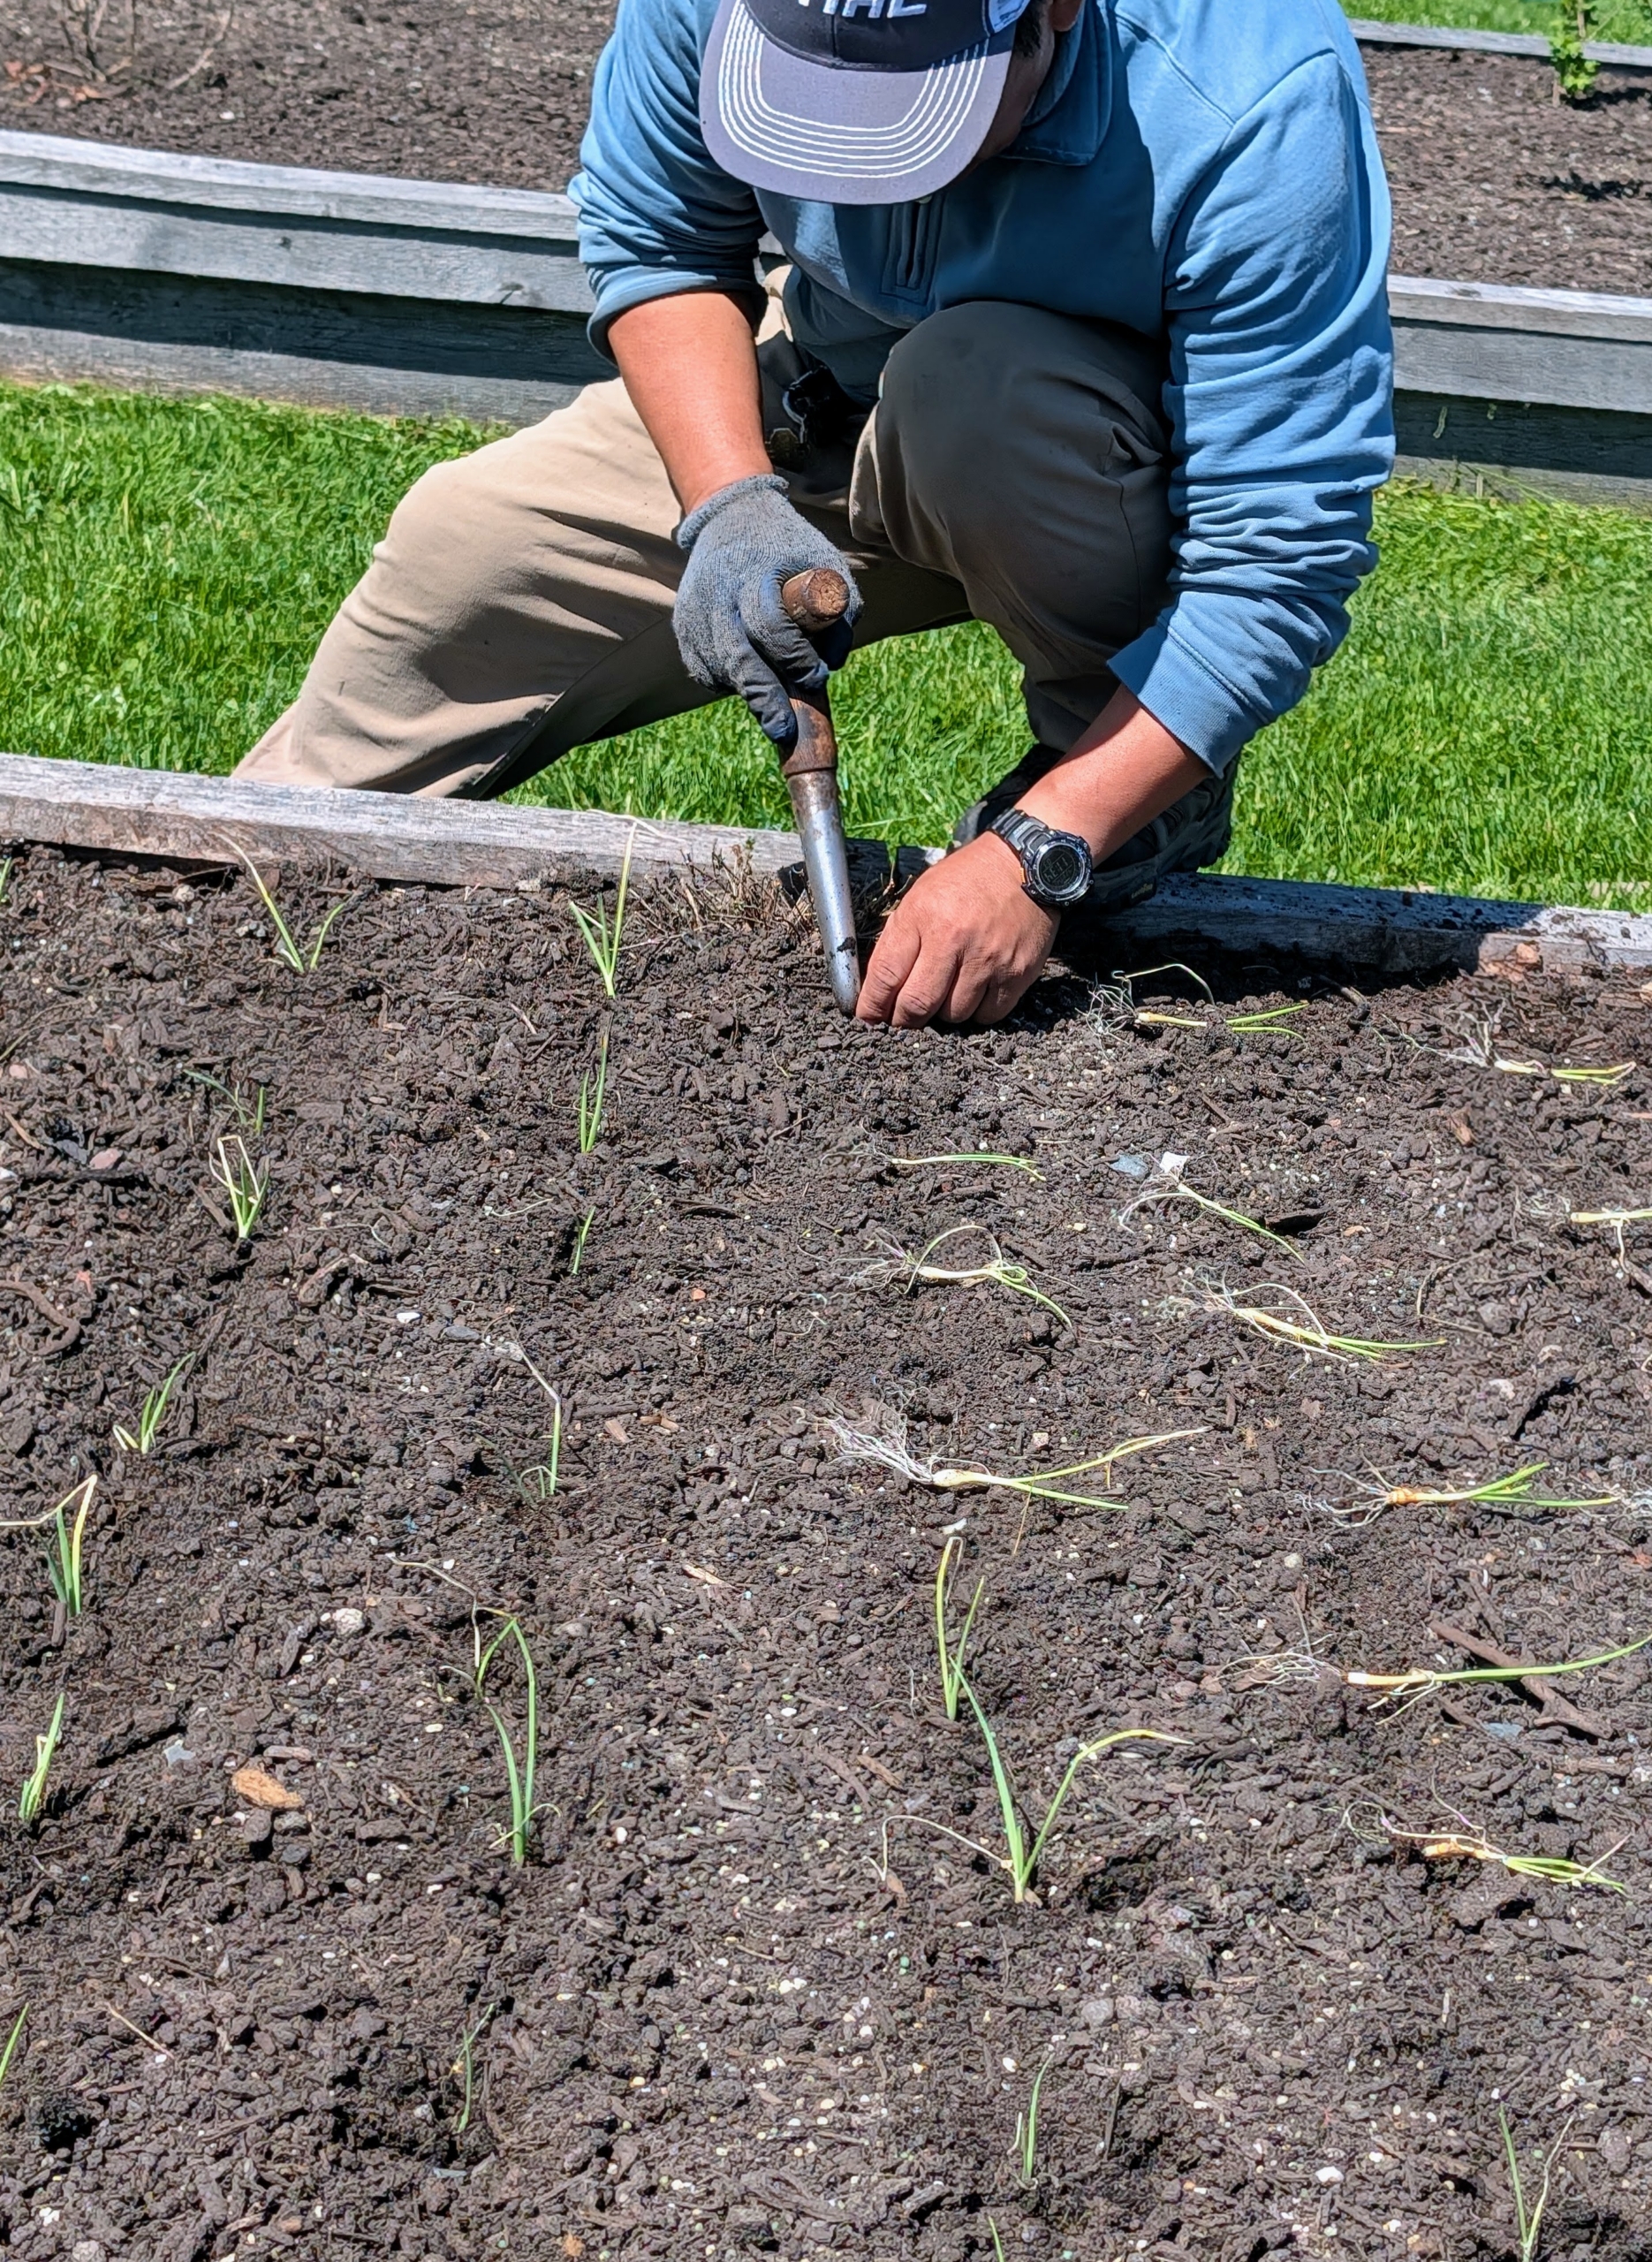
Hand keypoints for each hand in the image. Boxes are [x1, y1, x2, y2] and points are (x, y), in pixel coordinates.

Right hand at [673, 474, 860, 743]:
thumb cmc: (790, 547)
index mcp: (754, 571)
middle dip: (763, 697)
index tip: (817, 676)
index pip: (769, 626)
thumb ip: (840, 612)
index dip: (795, 657)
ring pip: (720, 670)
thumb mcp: (827, 562)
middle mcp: (716, 593)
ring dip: (750, 690)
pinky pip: (706, 671)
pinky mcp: (683, 627)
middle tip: (783, 730)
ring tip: (774, 697)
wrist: (731, 517)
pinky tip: (748, 671)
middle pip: (737, 656)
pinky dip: (729, 681)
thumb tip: (831, 666)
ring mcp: (694, 612)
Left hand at [856, 833, 1056, 1027]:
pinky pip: (987, 1015)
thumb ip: (897, 940)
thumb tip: (877, 987)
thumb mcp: (920, 896)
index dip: (872, 1004)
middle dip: (904, 1019)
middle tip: (903, 1017)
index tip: (869, 1016)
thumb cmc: (967, 881)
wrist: (1024, 866)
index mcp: (922, 917)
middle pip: (917, 1005)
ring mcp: (987, 959)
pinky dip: (977, 1011)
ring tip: (947, 992)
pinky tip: (976, 991)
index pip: (886, 975)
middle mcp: (953, 939)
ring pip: (953, 1015)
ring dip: (944, 1013)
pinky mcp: (1017, 973)